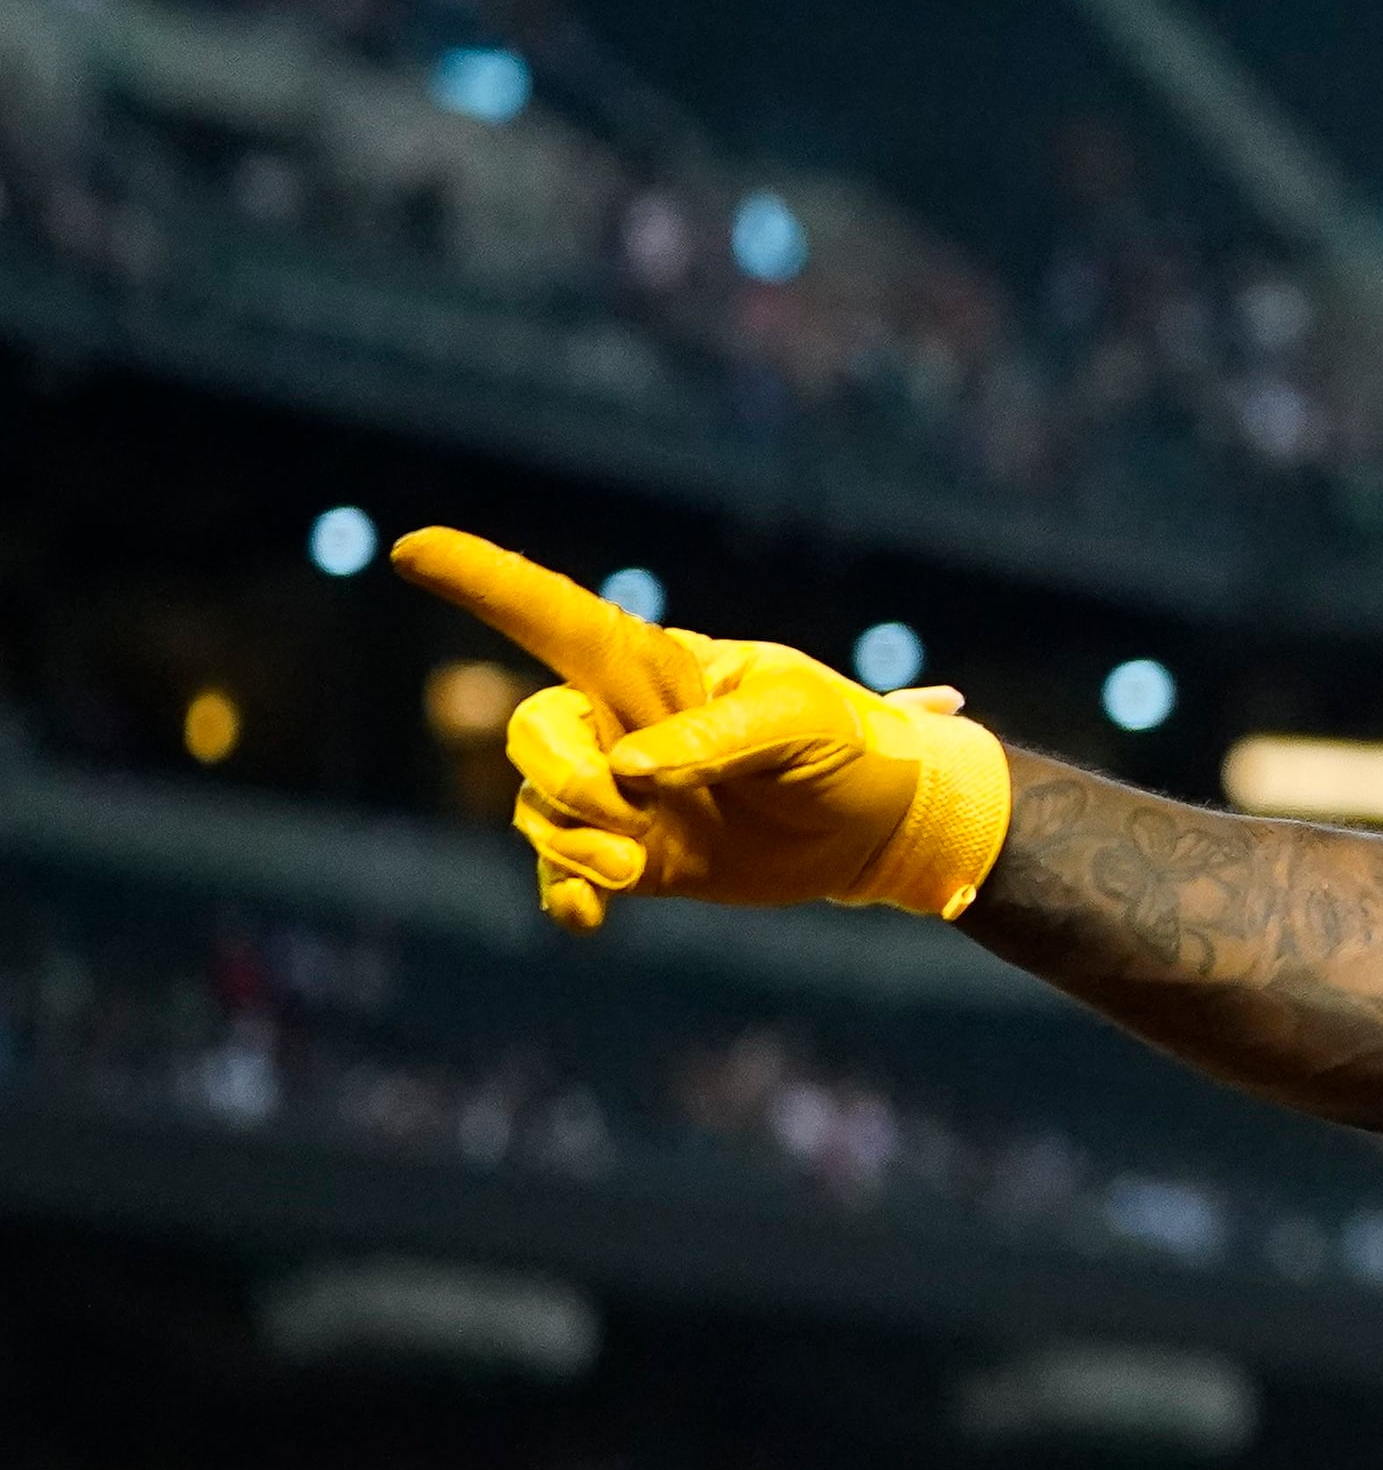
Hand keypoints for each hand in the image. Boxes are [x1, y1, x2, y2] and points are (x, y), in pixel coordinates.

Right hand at [391, 528, 1011, 927]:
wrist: (881, 827)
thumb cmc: (853, 750)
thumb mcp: (804, 726)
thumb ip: (719, 736)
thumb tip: (631, 768)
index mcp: (659, 667)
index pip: (558, 617)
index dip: (486, 582)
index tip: (413, 548)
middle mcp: (622, 722)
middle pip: (533, 733)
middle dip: (560, 776)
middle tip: (624, 810)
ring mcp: (622, 790)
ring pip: (539, 807)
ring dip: (571, 845)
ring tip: (635, 876)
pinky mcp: (632, 851)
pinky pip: (563, 869)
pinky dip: (564, 891)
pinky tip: (587, 920)